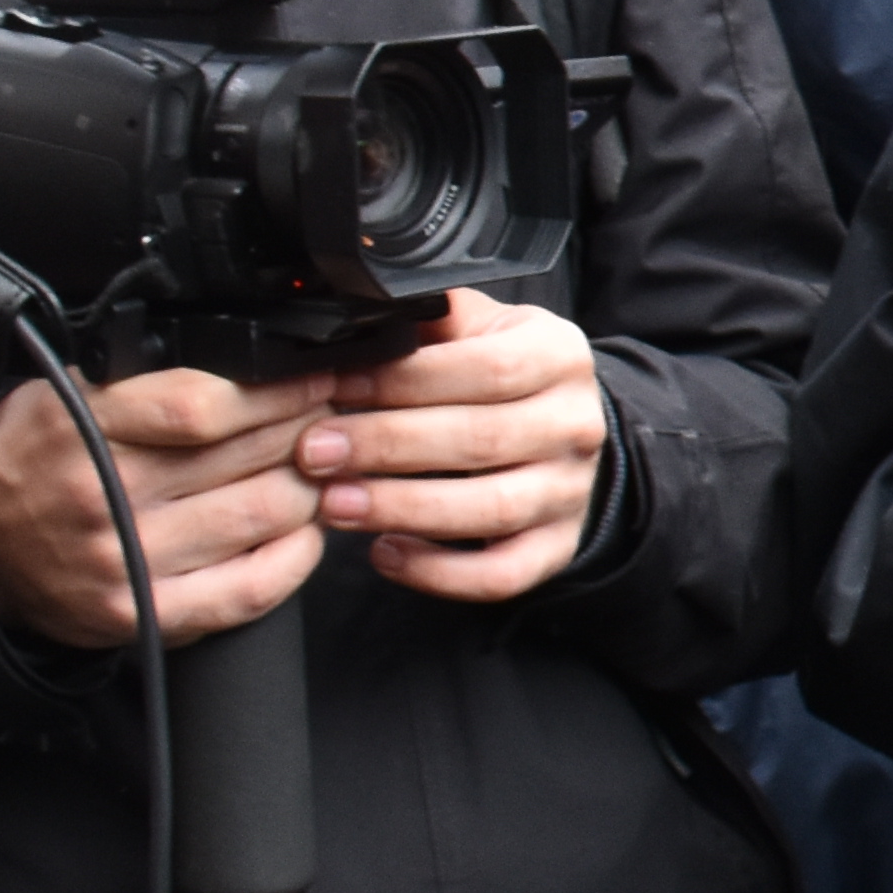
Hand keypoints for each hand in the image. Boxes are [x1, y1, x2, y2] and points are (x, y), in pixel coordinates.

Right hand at [0, 360, 332, 650]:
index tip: (315, 379)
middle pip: (246, 458)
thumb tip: (256, 360)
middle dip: (307, 432)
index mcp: (82, 425)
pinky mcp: (143, 616)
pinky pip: (249, 588)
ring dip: (310, 487)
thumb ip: (149, 377)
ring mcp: (125, 561)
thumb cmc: (39, 458)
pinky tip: (305, 531)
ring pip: (260, 515)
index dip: (280, 391)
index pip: (204, 404)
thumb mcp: (72, 391)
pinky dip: (296, 557)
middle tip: (330, 420)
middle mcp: (103, 495)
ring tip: (320, 468)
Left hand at [302, 292, 614, 604]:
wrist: (556, 427)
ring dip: (403, 508)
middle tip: (316, 452)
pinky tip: (385, 552)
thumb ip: (428, 323)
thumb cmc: (495, 373)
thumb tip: (357, 319)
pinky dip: (439, 572)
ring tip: (335, 505)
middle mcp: (576, 425)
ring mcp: (571, 491)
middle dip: (386, 446)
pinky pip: (501, 574)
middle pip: (481, 439)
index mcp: (560, 355)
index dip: (404, 381)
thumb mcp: (476, 328)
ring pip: (491, 510)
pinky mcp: (556, 547)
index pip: (486, 368)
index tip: (337, 387)